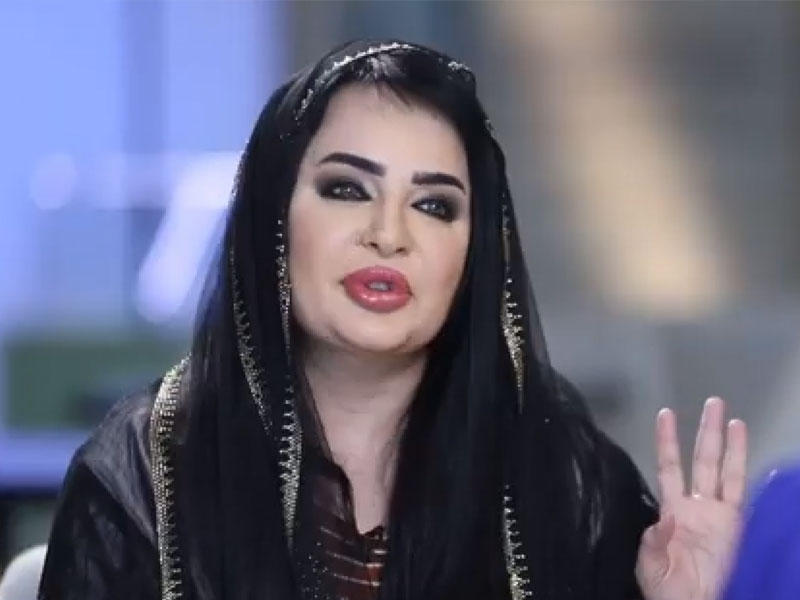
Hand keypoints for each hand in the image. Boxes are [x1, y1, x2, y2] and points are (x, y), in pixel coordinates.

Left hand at [635, 397, 747, 599]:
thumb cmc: (667, 590)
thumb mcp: (649, 563)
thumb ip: (653, 540)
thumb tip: (666, 518)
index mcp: (673, 511)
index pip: (669, 467)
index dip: (667, 441)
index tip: (665, 414)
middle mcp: (698, 508)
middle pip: (703, 461)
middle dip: (707, 432)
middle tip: (713, 402)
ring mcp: (721, 518)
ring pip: (728, 474)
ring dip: (732, 447)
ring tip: (734, 419)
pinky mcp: (740, 532)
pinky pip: (746, 502)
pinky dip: (753, 482)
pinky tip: (758, 462)